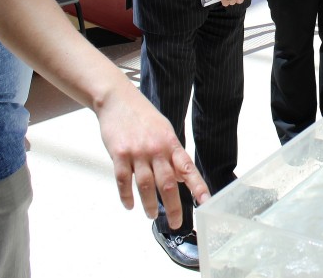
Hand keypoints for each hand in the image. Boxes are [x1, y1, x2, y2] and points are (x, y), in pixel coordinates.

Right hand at [99, 81, 210, 228]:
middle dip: (174, 207)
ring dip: (150, 205)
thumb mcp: (164, 129)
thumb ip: (172, 153)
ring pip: (146, 186)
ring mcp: (137, 152)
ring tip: (152, 215)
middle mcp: (156, 149)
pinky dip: (127, 196)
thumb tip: (180, 177)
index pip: (188, 168)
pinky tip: (130, 205)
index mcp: (170, 143)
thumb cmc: (142, 114)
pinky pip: (124, 181)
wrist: (117, 99)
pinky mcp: (119, 154)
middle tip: (177, 223)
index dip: (198, 186)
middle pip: (167, 184)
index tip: (205, 202)